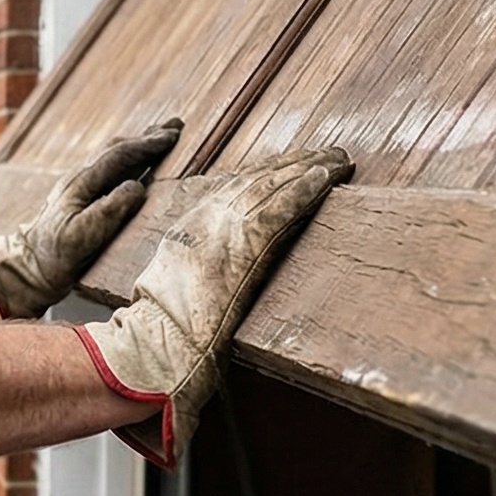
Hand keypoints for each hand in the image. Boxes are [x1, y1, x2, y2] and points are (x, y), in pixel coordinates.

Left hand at [0, 118, 183, 317]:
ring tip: (161, 138)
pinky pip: (111, 174)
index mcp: (82, 183)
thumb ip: (110, 210)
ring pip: (114, 159)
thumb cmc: (52, 256)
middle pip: (117, 149)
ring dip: (140, 147)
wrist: (26, 270)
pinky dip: (131, 164)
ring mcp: (81, 190)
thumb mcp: (82, 236)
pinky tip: (139, 168)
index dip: (148, 144)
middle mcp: (81, 180)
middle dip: (148, 137)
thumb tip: (138, 187)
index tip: (172, 135)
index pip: (120, 155)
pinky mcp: (82, 202)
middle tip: (176, 125)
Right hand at [73, 149, 352, 465]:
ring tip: (338, 159)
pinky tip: (328, 175)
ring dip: (310, 169)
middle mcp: (208, 219)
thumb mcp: (171, 286)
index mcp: (189, 227)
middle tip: (323, 153)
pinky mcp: (247, 245)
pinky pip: (285, 207)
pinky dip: (308, 188)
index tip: (287, 164)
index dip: (265, 173)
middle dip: (292, 164)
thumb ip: (193, 268)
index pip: (233, 188)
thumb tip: (212, 273)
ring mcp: (227, 229)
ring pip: (275, 186)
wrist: (158, 341)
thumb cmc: (161, 330)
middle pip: (257, 180)